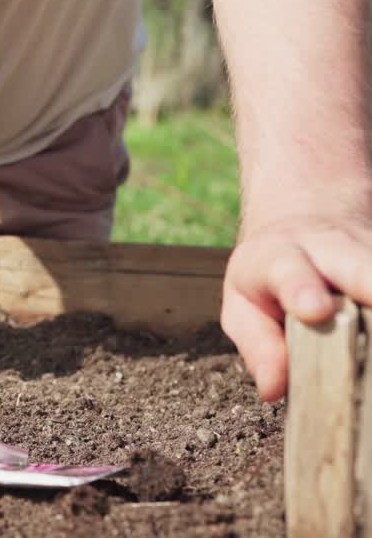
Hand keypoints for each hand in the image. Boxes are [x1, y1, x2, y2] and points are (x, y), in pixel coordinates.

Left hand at [221, 216, 371, 400]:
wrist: (307, 217)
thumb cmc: (271, 273)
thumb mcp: (244, 304)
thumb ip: (258, 345)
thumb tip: (274, 389)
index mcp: (282, 257)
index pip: (290, 272)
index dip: (302, 290)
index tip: (314, 310)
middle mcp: (335, 249)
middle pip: (363, 268)